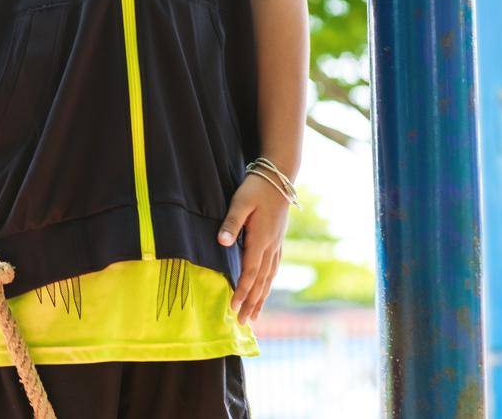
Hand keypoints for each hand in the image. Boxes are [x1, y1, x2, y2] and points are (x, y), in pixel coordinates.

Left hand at [218, 172, 290, 323]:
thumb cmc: (256, 187)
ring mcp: (277, 244)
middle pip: (261, 281)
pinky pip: (273, 268)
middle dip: (252, 303)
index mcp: (260, 239)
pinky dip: (268, 283)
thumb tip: (222, 242)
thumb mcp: (240, 201)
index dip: (242, 291)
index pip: (250, 272)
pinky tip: (265, 290)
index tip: (234, 308)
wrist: (279, 177)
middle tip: (243, 323)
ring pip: (269, 277)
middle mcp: (271, 246)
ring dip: (261, 297)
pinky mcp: (278, 240)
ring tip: (255, 315)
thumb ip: (231, 222)